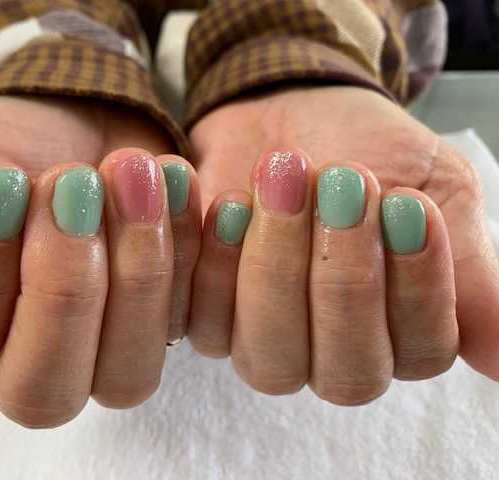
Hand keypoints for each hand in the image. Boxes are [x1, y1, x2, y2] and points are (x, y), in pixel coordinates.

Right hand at [0, 96, 202, 426]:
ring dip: (135, 267)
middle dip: (63, 284)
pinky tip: (177, 182)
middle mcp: (33, 360)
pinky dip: (190, 247)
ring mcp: (107, 351)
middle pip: (45, 389)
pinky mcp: (168, 321)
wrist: (73, 112)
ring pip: (126, 375)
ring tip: (130, 172)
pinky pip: (191, 320)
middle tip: (70, 183)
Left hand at [188, 86, 498, 404]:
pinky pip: (199, 320)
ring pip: (268, 356)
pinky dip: (212, 260)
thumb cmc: (369, 149)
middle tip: (342, 182)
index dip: (415, 286)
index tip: (404, 203)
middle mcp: (331, 354)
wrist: (288, 109)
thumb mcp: (435, 191)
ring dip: (276, 267)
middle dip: (343, 277)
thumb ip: (472, 273)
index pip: (419, 351)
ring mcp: (264, 340)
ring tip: (281, 179)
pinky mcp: (207, 313)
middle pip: (343, 371)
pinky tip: (226, 199)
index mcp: (399, 335)